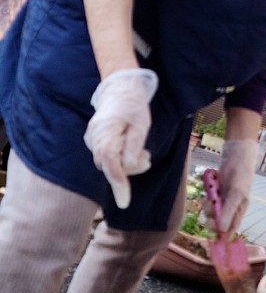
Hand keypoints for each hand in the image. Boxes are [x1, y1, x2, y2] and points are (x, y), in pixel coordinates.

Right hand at [84, 68, 158, 207]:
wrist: (119, 89)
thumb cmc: (133, 105)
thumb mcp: (141, 123)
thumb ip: (134, 145)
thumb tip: (129, 165)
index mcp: (106, 130)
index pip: (110, 161)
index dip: (118, 183)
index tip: (125, 202)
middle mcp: (94, 137)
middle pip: (110, 166)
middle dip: (130, 169)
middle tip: (147, 157)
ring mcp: (92, 140)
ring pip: (109, 164)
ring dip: (128, 164)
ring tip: (144, 153)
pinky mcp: (95, 142)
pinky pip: (108, 158)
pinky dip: (122, 158)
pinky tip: (133, 150)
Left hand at [208, 138, 257, 233]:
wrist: (236, 157)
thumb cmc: (241, 176)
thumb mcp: (236, 194)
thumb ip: (229, 211)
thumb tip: (222, 230)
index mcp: (238, 211)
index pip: (229, 229)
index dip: (222, 235)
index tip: (214, 239)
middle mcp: (229, 208)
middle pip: (216, 222)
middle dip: (211, 217)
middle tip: (210, 209)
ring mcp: (220, 200)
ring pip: (209, 210)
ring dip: (207, 203)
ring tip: (212, 192)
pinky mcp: (213, 192)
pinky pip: (206, 198)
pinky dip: (206, 193)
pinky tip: (211, 184)